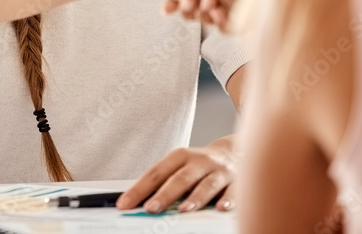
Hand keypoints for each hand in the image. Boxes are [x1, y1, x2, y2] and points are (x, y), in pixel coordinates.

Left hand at [116, 136, 237, 213]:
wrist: (236, 152)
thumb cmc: (201, 165)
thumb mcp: (181, 167)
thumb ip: (164, 183)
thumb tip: (138, 202)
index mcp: (180, 157)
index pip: (156, 173)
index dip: (139, 188)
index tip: (125, 203)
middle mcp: (199, 162)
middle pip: (180, 178)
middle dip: (165, 194)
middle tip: (150, 208)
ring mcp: (219, 172)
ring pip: (207, 184)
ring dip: (195, 198)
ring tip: (184, 210)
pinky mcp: (237, 182)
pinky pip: (234, 191)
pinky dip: (228, 200)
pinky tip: (221, 208)